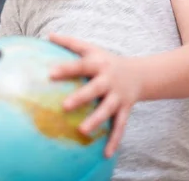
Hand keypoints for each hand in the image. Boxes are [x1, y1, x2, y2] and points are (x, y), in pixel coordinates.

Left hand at [48, 33, 139, 157]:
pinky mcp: (125, 109)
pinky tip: (105, 153)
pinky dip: (114, 140)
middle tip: (64, 106)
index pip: (81, 65)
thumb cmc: (106, 61)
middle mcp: (109, 80)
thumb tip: (48, 34)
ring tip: (82, 131)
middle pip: (95, 88)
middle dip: (81, 97)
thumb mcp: (91, 49)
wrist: (140, 73)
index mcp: (99, 64)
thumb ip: (70, 43)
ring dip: (96, 120)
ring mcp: (118, 96)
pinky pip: (120, 126)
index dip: (66, 69)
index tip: (50, 73)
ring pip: (107, 110)